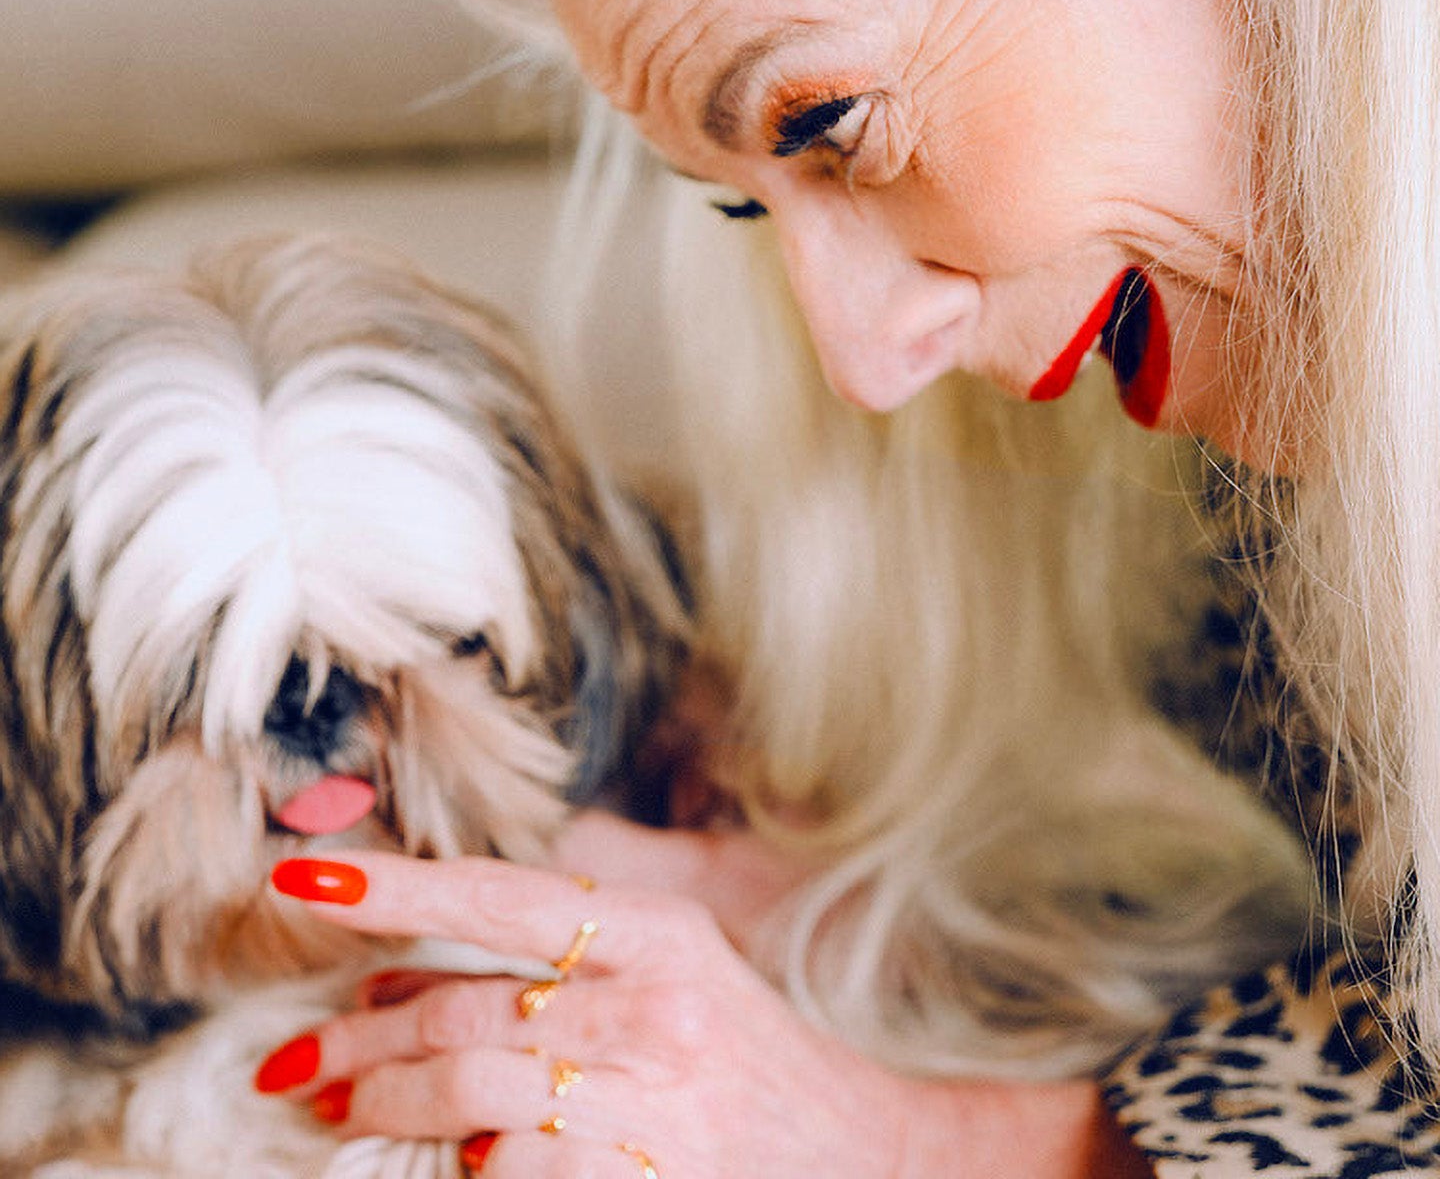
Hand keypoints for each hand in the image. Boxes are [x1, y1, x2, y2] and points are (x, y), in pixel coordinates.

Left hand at [257, 848, 1148, 1176]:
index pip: (497, 896)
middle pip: (463, 1010)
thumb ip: (556, 950)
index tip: (301, 874)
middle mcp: (653, 1011)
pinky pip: (509, 1178)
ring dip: (380, 1104)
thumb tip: (403, 964)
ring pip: (470, 1096)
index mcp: (657, 935)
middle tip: (287, 1053)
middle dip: (357, 1035)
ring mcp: (651, 1107)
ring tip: (323, 1103)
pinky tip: (424, 1163)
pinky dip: (453, 1170)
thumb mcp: (669, 972)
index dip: (392, 885)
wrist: (872, 1163)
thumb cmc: (749, 1059)